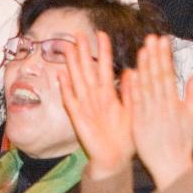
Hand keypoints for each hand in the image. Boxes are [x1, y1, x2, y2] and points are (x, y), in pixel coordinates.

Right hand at [59, 32, 134, 179]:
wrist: (115, 159)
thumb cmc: (124, 136)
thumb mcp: (132, 111)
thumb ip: (130, 92)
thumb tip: (132, 71)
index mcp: (108, 94)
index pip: (105, 67)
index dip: (103, 51)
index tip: (102, 34)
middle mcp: (95, 97)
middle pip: (87, 69)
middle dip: (83, 51)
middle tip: (78, 33)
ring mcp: (85, 106)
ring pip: (77, 80)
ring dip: (72, 64)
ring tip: (67, 47)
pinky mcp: (78, 118)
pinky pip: (70, 101)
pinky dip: (65, 88)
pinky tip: (60, 75)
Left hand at [128, 34, 192, 188]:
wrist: (171, 167)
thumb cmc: (183, 143)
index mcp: (175, 104)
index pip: (169, 74)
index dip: (165, 56)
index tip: (163, 41)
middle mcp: (161, 107)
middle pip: (156, 77)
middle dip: (154, 56)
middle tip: (151, 38)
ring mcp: (148, 114)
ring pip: (144, 86)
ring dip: (143, 67)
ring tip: (142, 49)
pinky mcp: (138, 123)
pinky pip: (135, 103)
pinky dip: (133, 87)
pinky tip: (131, 72)